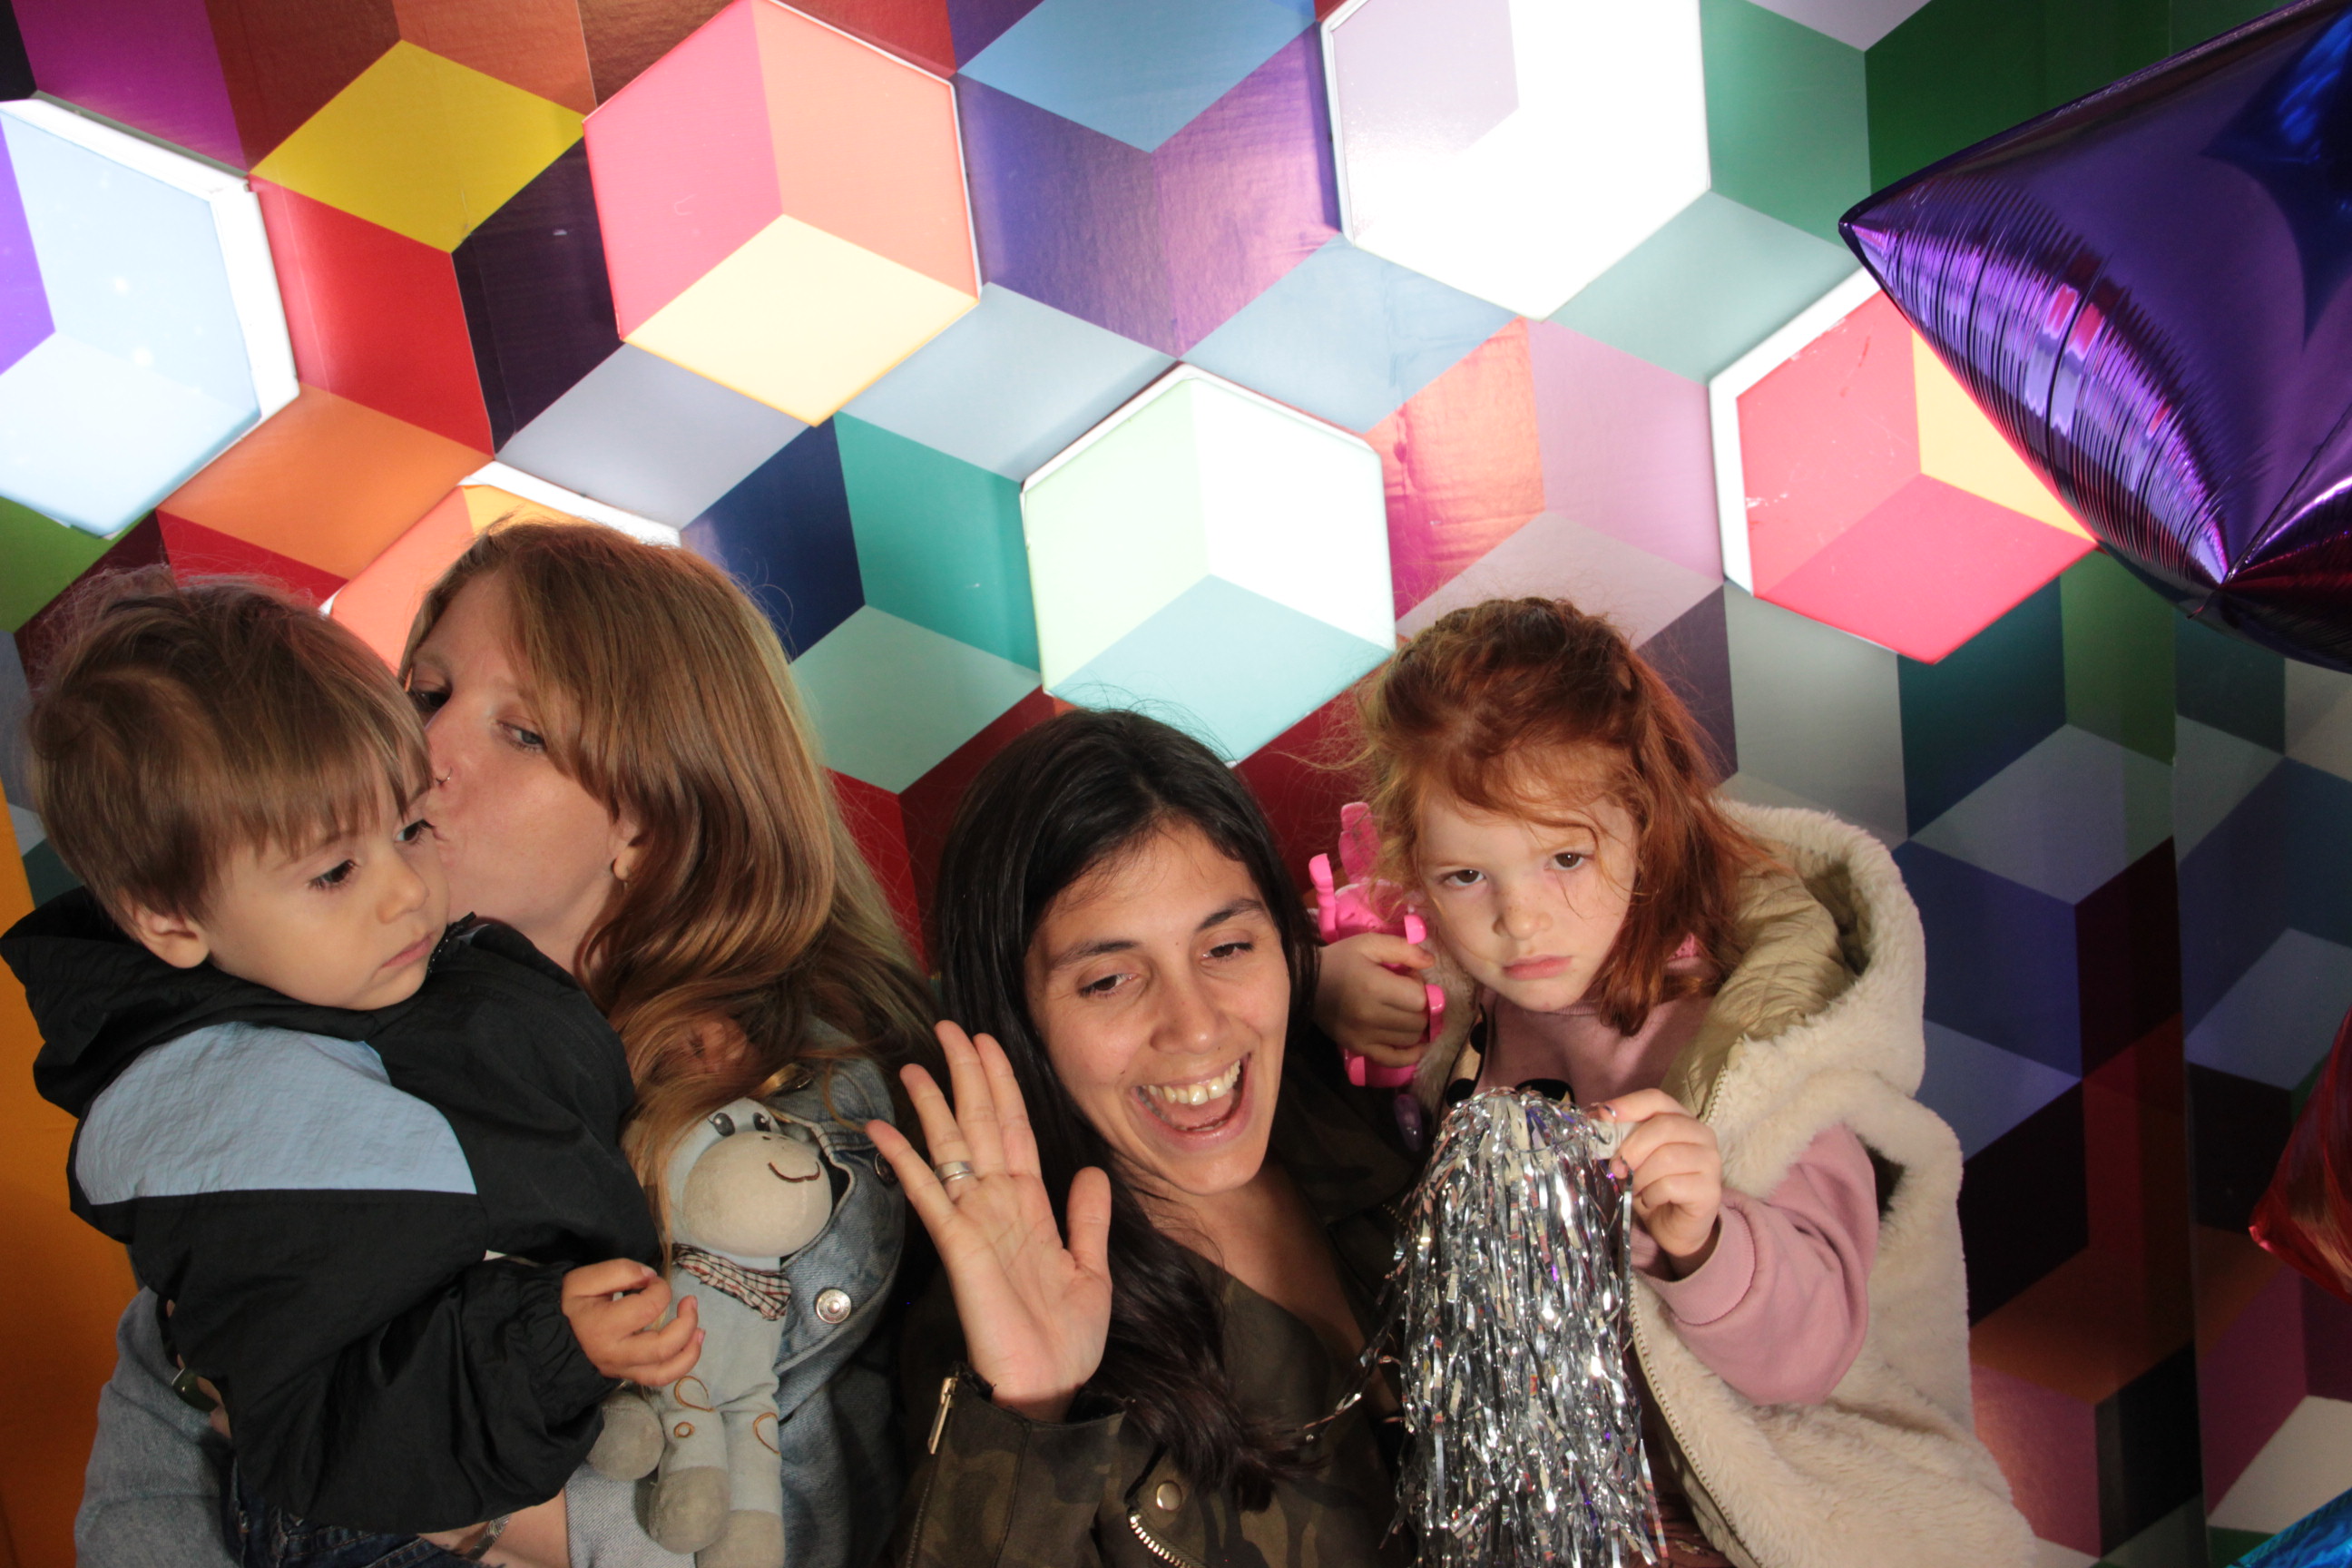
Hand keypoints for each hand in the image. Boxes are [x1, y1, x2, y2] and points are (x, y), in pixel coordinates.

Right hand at [560, 1260, 702, 1384]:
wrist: (546, 1341)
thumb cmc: (566, 1308)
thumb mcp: (582, 1280)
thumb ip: (619, 1271)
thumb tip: (650, 1277)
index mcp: (603, 1327)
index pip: (648, 1308)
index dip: (660, 1289)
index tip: (651, 1281)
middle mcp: (615, 1354)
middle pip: (663, 1347)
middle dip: (686, 1323)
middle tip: (690, 1301)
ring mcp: (622, 1369)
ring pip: (665, 1372)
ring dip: (690, 1352)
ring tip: (700, 1330)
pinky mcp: (626, 1376)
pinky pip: (659, 1378)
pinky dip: (680, 1365)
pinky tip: (690, 1346)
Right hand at [867, 1021, 1112, 1422]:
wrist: (1048, 1389)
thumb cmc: (1066, 1340)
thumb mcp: (1091, 1270)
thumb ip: (1087, 1220)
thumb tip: (1091, 1171)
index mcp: (1031, 1206)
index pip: (1013, 1130)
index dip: (1002, 1086)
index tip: (989, 1044)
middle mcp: (998, 1204)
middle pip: (980, 1125)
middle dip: (968, 1075)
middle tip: (951, 1027)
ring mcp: (974, 1221)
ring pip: (952, 1148)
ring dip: (935, 1104)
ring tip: (916, 1063)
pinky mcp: (958, 1245)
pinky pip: (930, 1193)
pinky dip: (908, 1160)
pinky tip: (884, 1130)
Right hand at [1312, 933, 1433, 1064]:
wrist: (1306, 983)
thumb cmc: (1340, 960)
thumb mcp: (1370, 943)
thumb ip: (1403, 949)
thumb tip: (1430, 963)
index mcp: (1374, 987)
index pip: (1420, 999)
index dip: (1422, 988)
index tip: (1409, 978)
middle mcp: (1370, 1016)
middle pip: (1417, 1022)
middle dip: (1421, 1008)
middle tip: (1408, 995)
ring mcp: (1364, 1036)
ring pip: (1410, 1040)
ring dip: (1416, 1027)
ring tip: (1404, 1012)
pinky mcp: (1358, 1048)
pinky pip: (1393, 1060)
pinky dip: (1409, 1055)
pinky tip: (1416, 1045)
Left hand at [1595, 1090, 1723, 1275]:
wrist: (1674, 1226)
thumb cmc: (1652, 1185)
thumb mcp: (1633, 1158)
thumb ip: (1621, 1139)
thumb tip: (1594, 1120)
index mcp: (1681, 1119)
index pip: (1656, 1099)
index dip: (1628, 1105)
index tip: (1603, 1116)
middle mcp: (1702, 1134)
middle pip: (1663, 1126)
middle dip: (1632, 1147)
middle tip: (1616, 1167)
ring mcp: (1710, 1161)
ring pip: (1666, 1158)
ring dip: (1640, 1177)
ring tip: (1635, 1188)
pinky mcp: (1710, 1190)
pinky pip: (1670, 1185)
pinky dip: (1651, 1195)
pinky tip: (1650, 1200)